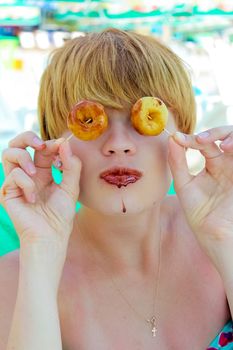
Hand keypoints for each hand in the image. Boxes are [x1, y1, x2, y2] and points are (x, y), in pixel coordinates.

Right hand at [0, 131, 80, 251]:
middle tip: (40, 144)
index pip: (41, 149)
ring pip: (8, 154)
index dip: (50, 143)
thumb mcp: (71, 187)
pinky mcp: (8, 192)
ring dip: (23, 158)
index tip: (61, 145)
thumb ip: (71, 166)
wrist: (50, 236)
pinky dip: (26, 184)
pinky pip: (13, 176)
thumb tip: (65, 142)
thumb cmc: (60, 215)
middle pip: (19, 144)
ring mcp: (16, 182)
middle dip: (27, 137)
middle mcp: (28, 174)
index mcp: (43, 172)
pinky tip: (33, 198)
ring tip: (35, 173)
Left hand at [168, 126, 232, 267]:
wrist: (216, 236)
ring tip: (220, 146)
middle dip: (214, 133)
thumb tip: (171, 138)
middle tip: (200, 140)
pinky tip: (228, 150)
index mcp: (213, 164)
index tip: (178, 139)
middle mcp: (227, 163)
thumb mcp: (185, 186)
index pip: (205, 143)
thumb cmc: (199, 213)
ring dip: (230, 137)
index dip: (193, 138)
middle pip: (226, 136)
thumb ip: (178, 162)